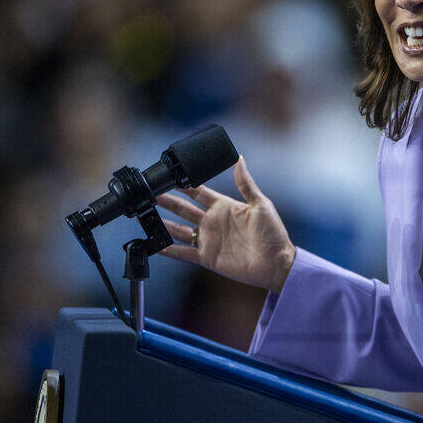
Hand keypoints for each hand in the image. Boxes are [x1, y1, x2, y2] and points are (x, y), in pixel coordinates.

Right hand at [156, 156, 295, 292]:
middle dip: (167, 201)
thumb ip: (246, 183)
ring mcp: (209, 240)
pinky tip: (156, 245)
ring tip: (145, 215)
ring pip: (179, 230)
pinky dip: (169, 250)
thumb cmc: (273, 234)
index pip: (198, 192)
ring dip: (163, 223)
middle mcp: (213, 222)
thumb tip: (240, 158)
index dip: (183, 185)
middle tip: (151, 193)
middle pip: (184, 209)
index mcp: (224, 207)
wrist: (276, 264)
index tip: (169, 177)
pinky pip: (184, 253)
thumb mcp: (260, 204)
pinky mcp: (207, 258)